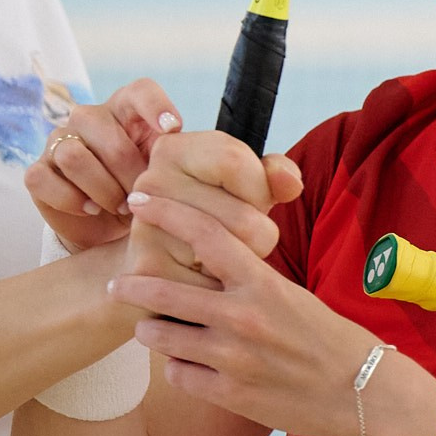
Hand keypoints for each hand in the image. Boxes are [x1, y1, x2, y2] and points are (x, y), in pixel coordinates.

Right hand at [26, 77, 182, 253]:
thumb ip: (172, 155)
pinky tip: (91, 209)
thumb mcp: (164, 171)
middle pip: (104, 130)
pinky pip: (42, 179)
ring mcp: (58, 142)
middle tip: (143, 196)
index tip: (173, 128)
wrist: (111, 227)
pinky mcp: (38, 172)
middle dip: (128, 170)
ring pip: (73, 156)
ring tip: (121, 205)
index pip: (139, 91)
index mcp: (126, 110)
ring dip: (102, 188)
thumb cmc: (143, 189)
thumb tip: (181, 145)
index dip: (155, 105)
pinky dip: (70, 200)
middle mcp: (89, 118)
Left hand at [112, 218, 373, 435]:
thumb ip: (249, 277)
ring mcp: (233, 358)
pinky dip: (176, 367)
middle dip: (133, 284)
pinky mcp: (229, 394)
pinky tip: (184, 362)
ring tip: (148, 327)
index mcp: (262, 283)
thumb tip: (210, 260)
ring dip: (150, 329)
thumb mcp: (292, 293)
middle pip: (166, 289)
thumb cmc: (328, 338)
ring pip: (163, 336)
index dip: (166, 213)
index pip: (204, 235)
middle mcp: (243, 317)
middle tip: (118, 282)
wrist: (360, 391)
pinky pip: (179, 375)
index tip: (140, 201)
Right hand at [116, 129, 303, 293]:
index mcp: (173, 149)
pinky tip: (207, 278)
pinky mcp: (148, 269)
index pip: (237, 162)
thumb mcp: (241, 187)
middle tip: (235, 238)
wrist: (155, 270)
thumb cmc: (207, 221)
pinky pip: (217, 282)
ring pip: (233, 249)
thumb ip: (272, 176)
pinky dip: (223, 286)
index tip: (250, 201)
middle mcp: (150, 181)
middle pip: (242, 214)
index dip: (259, 189)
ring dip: (243, 261)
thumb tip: (291, 184)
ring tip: (222, 256)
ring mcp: (144, 225)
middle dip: (258, 235)